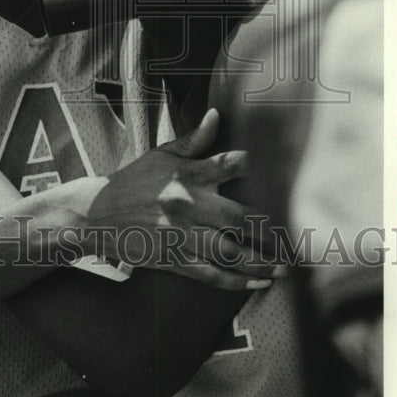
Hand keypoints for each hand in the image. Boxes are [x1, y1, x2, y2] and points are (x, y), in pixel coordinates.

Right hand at [87, 110, 279, 289]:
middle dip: (274, 227)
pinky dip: (237, 281)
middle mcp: (188, 203)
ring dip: (262, 260)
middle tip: (301, 234)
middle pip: (241, 216)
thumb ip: (195, 139)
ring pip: (230, 251)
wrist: (95, 214)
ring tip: (286, 266)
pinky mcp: (173, 258)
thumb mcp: (161, 154)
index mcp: (188, 173)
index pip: (231, 164)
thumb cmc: (133, 180)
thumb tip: (219, 114)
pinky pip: (210, 274)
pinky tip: (259, 282)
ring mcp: (181, 234)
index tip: (291, 171)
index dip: (262, 166)